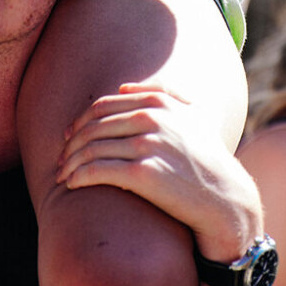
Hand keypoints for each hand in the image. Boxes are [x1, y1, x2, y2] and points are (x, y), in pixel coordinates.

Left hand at [57, 83, 262, 261]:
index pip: (103, 106)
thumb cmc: (205, 159)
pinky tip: (72, 184)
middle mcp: (153, 118)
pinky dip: (78, 176)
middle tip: (60, 159)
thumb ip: (162, 94)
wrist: (224, 198)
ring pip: (91, 148)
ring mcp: (148, 144)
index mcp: (159, 102)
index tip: (68, 137)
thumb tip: (123, 87)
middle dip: (71, 144)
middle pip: (93, 126)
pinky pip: (97, 170)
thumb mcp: (192, 117)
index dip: (80, 122)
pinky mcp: (144, 173)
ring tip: (63, 175)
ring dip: (70, 162)